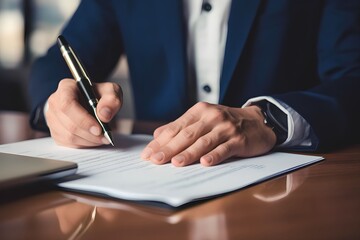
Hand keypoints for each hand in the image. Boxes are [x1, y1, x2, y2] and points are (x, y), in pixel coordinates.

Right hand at [46, 79, 121, 147]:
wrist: (94, 104)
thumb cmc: (100, 96)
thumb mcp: (111, 92)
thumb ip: (112, 100)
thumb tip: (104, 115)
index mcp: (66, 87)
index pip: (67, 105)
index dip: (83, 120)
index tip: (99, 129)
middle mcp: (55, 102)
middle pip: (69, 124)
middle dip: (90, 134)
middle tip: (105, 136)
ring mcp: (53, 118)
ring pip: (69, 136)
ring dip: (89, 140)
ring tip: (102, 138)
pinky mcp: (55, 131)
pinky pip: (68, 143)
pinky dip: (84, 144)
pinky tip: (93, 139)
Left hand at [141, 102, 275, 166]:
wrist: (257, 121)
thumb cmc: (225, 123)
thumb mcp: (203, 119)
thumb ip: (181, 127)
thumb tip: (157, 136)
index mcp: (199, 111)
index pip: (176, 127)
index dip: (161, 141)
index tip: (148, 154)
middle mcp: (211, 117)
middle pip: (187, 134)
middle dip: (169, 148)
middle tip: (155, 160)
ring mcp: (226, 128)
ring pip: (204, 142)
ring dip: (189, 153)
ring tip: (176, 163)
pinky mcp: (239, 139)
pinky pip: (225, 148)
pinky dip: (215, 155)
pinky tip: (205, 162)